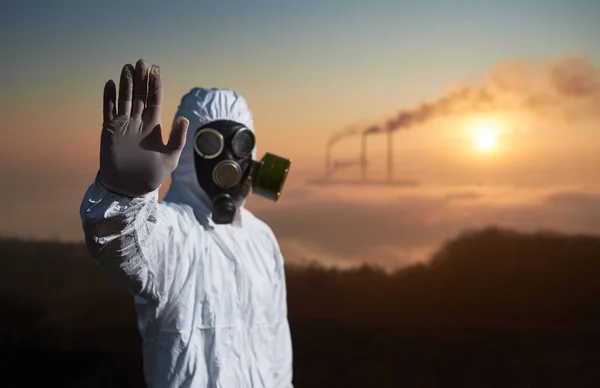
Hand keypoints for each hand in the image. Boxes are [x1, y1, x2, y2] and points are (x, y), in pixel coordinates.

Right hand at [99, 59, 188, 196]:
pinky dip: (109, 97)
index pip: (154, 101)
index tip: (156, 71)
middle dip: (142, 79)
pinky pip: (109, 110)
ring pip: (125, 99)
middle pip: (140, 96)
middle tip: (142, 62)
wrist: (129, 188)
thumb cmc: (151, 175)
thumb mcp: (171, 158)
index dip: (155, 86)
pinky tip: (110, 83)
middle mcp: (138, 123)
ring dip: (126, 83)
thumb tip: (183, 118)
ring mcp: (123, 125)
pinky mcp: (110, 131)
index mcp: (153, 127)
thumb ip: (178, 138)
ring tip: (128, 67)